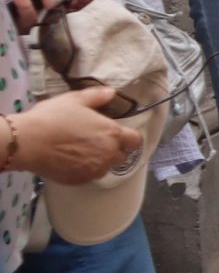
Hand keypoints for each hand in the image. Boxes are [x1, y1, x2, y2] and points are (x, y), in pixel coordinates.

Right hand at [9, 86, 143, 183]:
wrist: (28, 142)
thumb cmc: (52, 118)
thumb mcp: (74, 100)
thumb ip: (96, 97)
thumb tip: (111, 92)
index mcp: (113, 134)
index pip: (135, 141)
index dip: (129, 138)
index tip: (119, 134)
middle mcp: (109, 154)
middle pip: (122, 156)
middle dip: (114, 150)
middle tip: (97, 142)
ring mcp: (95, 170)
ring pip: (106, 167)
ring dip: (100, 161)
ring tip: (82, 152)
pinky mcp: (80, 180)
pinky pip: (89, 176)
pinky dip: (85, 170)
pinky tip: (71, 161)